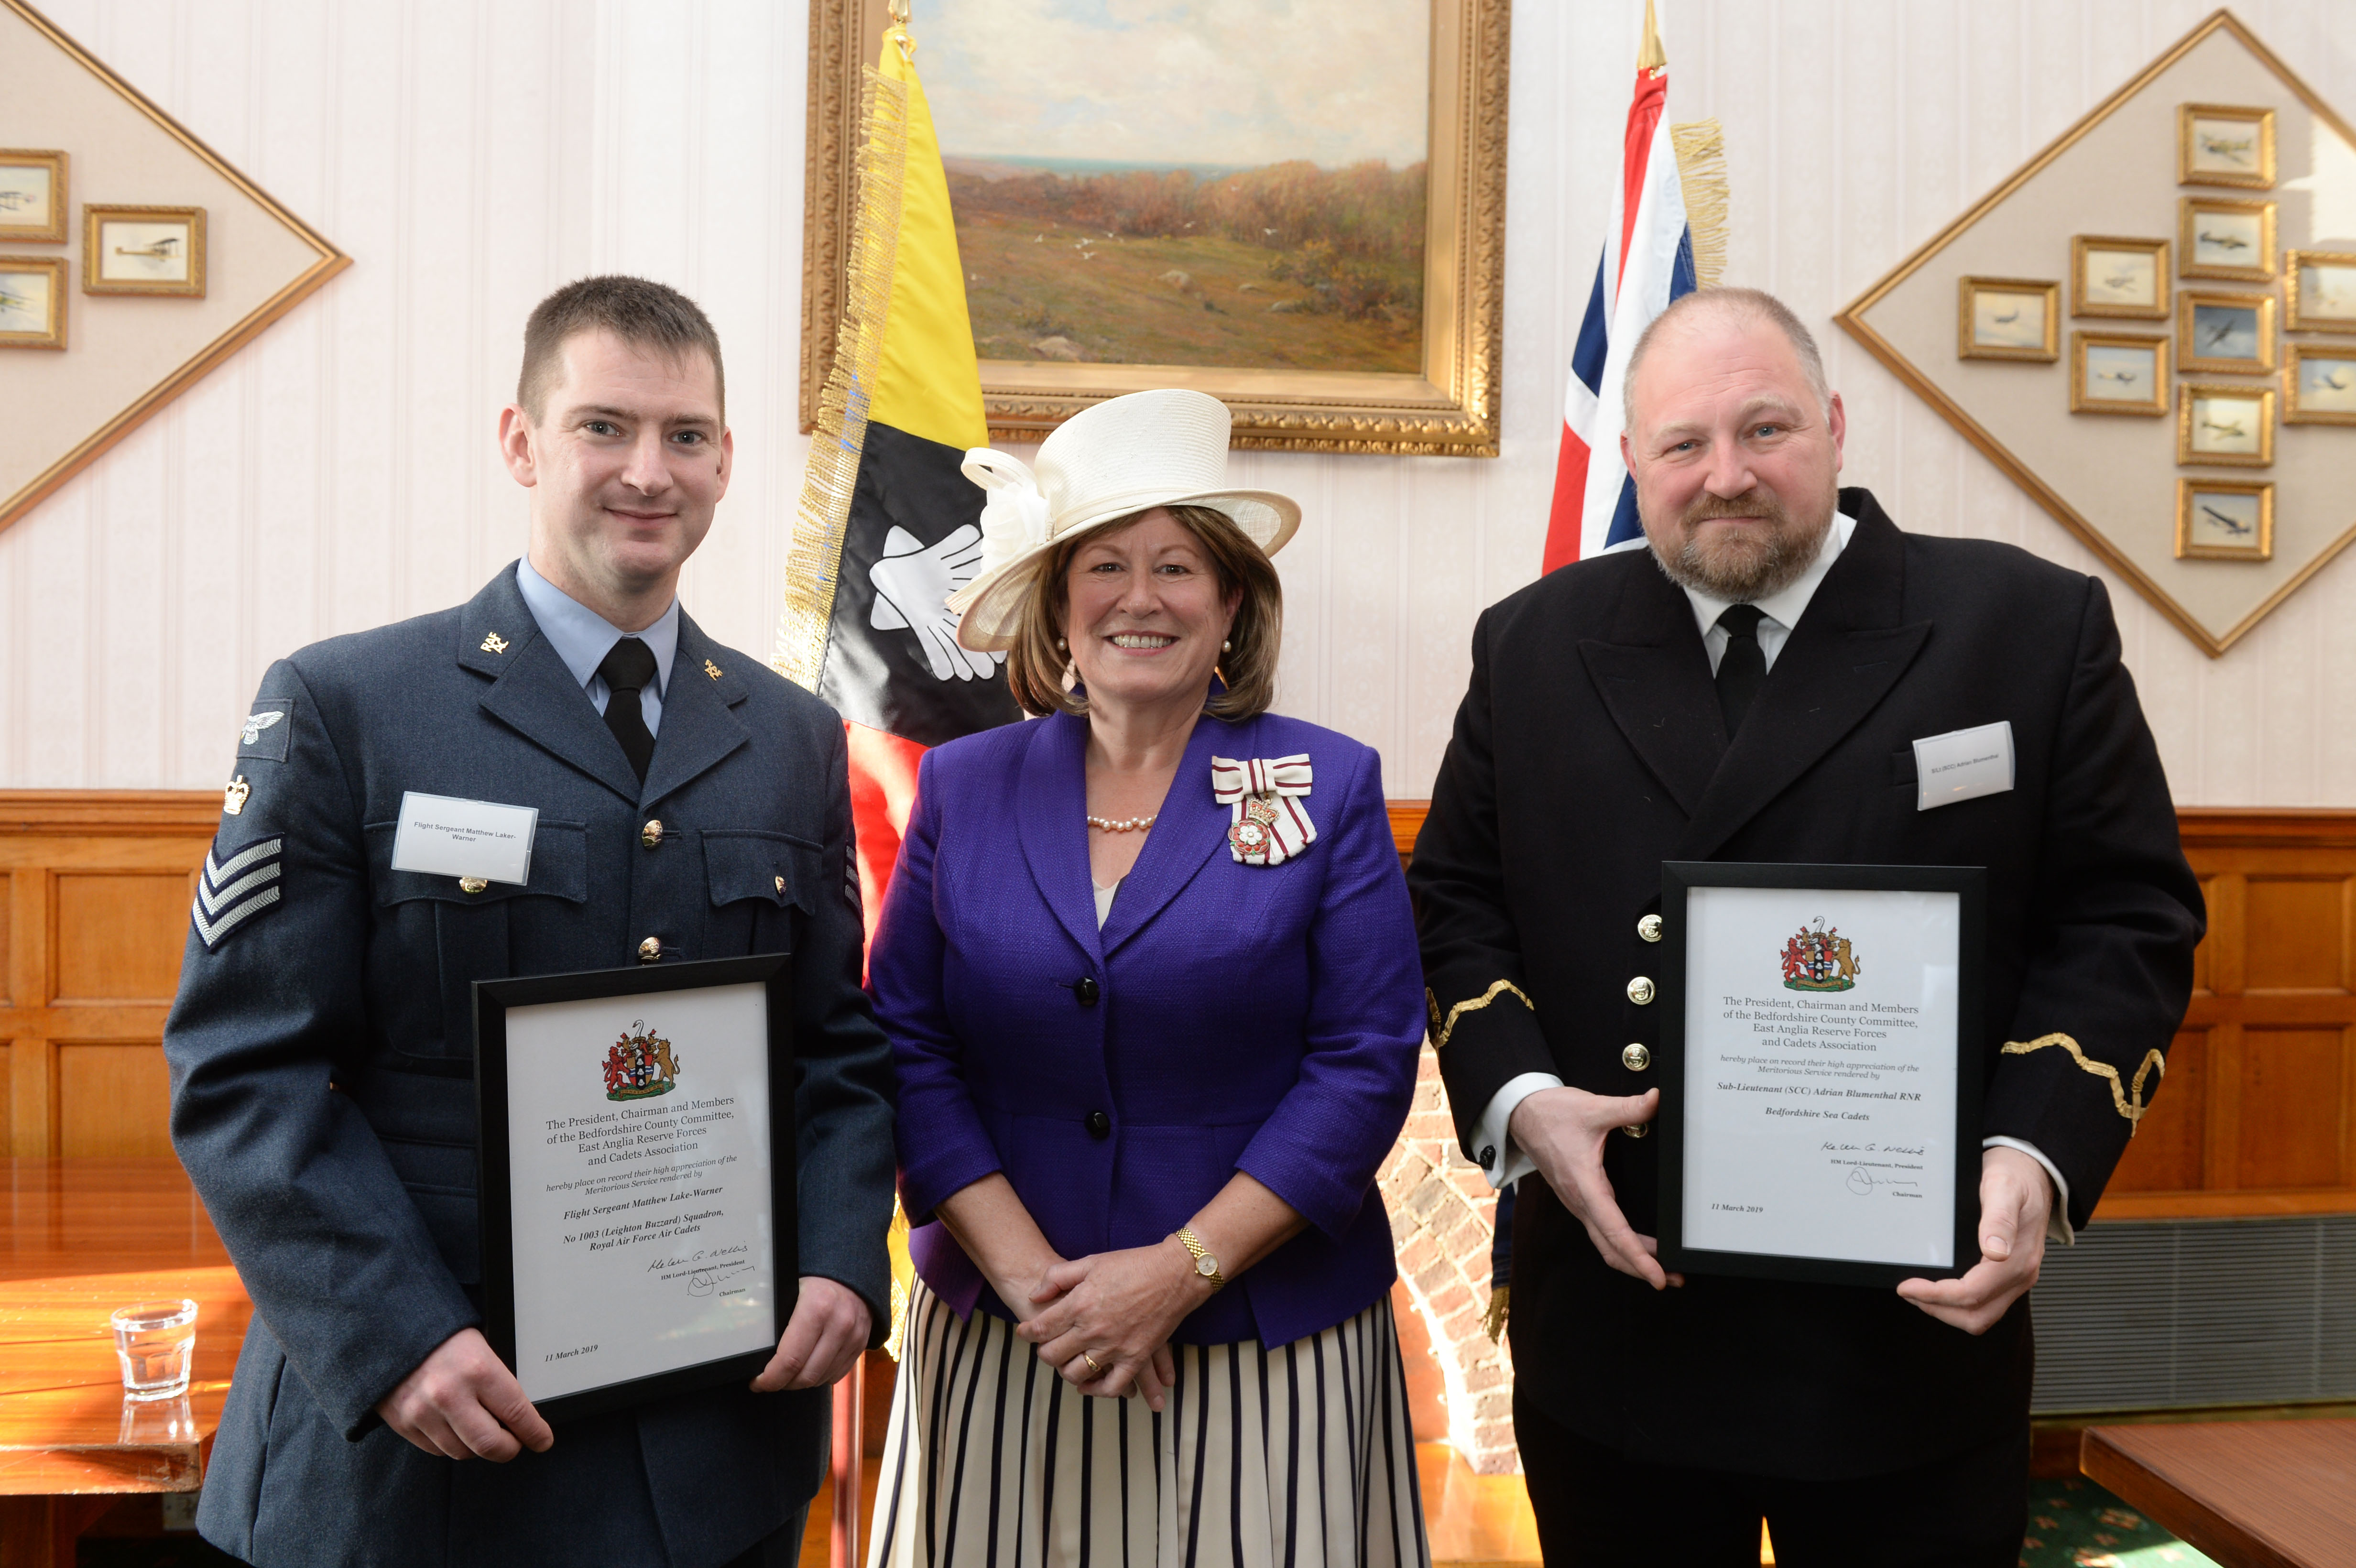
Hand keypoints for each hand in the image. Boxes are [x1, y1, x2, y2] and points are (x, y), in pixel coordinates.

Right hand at [376, 1327, 553, 1461]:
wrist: (389, 1331)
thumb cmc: (442, 1336)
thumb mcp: (481, 1347)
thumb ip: (499, 1381)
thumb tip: (522, 1414)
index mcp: (478, 1369)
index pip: (517, 1413)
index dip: (535, 1433)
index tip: (542, 1440)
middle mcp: (449, 1394)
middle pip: (491, 1445)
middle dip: (510, 1449)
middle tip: (516, 1443)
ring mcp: (423, 1412)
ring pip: (463, 1452)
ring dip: (478, 1448)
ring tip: (483, 1430)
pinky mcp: (404, 1424)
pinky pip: (437, 1450)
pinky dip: (452, 1444)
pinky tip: (456, 1428)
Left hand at [752, 1276, 872, 1390]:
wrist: (850, 1272)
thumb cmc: (812, 1281)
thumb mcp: (790, 1290)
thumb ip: (774, 1317)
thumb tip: (751, 1347)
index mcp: (817, 1308)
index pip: (790, 1360)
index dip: (770, 1379)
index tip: (756, 1382)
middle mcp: (839, 1324)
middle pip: (806, 1376)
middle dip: (782, 1384)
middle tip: (768, 1381)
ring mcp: (854, 1336)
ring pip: (821, 1379)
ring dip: (800, 1382)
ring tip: (786, 1374)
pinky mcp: (861, 1344)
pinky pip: (836, 1375)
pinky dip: (818, 1377)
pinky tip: (807, 1367)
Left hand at [1014, 1241, 1194, 1410]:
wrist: (1174, 1273)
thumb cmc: (1132, 1264)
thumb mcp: (1090, 1261)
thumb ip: (1057, 1277)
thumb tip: (1035, 1295)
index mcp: (1079, 1303)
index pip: (1040, 1328)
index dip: (1027, 1332)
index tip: (1025, 1332)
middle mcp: (1093, 1329)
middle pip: (1053, 1355)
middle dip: (1044, 1352)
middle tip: (1047, 1347)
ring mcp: (1115, 1346)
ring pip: (1077, 1373)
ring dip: (1066, 1371)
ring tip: (1066, 1363)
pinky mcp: (1136, 1357)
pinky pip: (1111, 1386)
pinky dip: (1097, 1390)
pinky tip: (1089, 1385)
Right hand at [1508, 1085, 1681, 1289]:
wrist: (1521, 1113)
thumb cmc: (1551, 1114)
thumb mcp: (1593, 1108)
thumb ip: (1629, 1107)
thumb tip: (1658, 1099)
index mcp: (1584, 1185)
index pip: (1614, 1231)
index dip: (1638, 1257)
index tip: (1659, 1275)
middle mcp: (1579, 1201)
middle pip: (1611, 1249)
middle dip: (1642, 1268)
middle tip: (1676, 1278)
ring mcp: (1577, 1203)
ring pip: (1605, 1244)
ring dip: (1632, 1259)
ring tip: (1664, 1267)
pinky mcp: (1578, 1199)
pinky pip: (1600, 1231)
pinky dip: (1621, 1244)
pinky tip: (1639, 1244)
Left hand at [1897, 1146, 2052, 1334]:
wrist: (2033, 1171)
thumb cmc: (2017, 1176)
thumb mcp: (2003, 1187)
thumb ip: (1999, 1218)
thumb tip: (1994, 1251)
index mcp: (2018, 1258)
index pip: (1973, 1293)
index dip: (1936, 1295)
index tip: (1908, 1286)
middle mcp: (2021, 1274)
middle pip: (1977, 1316)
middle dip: (1939, 1309)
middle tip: (1909, 1291)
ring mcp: (2016, 1277)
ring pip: (1982, 1314)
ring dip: (1947, 1309)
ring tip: (1919, 1293)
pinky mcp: (2009, 1275)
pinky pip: (1986, 1302)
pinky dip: (1959, 1303)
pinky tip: (1939, 1286)